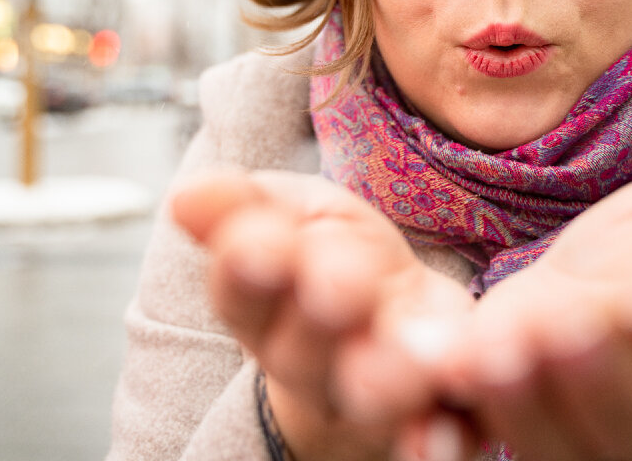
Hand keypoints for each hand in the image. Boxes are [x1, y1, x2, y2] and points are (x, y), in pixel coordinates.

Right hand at [172, 169, 476, 460]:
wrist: (397, 321)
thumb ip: (243, 205)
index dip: (245, 271)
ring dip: (389, 380)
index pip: (242, 294)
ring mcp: (374, 401)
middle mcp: (312, 367)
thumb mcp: (288, 216)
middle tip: (340, 286)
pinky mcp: (439, 416)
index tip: (256, 243)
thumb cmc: (333, 256)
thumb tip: (186, 193)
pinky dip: (441, 436)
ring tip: (412, 361)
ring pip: (371, 401)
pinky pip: (440, 435)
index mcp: (264, 312)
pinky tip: (446, 432)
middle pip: (305, 355)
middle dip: (320, 319)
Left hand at [425, 120, 631, 460]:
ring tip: (497, 346)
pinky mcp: (518, 434)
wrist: (566, 290)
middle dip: (603, 368)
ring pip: (564, 437)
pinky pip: (493, 439)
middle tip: (568, 322)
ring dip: (528, 394)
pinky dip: (464, 417)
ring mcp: (583, 432)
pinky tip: (442, 380)